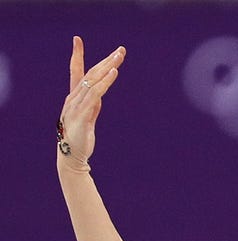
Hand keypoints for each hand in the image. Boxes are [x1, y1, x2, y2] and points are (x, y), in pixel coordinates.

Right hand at [58, 36, 125, 163]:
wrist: (71, 158)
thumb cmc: (79, 140)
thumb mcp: (88, 119)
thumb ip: (93, 105)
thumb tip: (100, 95)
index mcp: (74, 98)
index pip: (75, 72)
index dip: (76, 56)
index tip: (77, 39)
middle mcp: (73, 98)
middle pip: (90, 73)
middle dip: (106, 60)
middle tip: (121, 50)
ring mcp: (76, 105)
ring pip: (93, 80)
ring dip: (108, 66)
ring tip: (120, 56)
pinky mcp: (82, 114)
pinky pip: (95, 93)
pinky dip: (105, 82)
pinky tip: (113, 73)